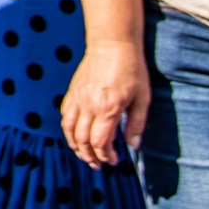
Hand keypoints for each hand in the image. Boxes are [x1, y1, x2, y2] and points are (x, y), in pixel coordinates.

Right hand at [60, 40, 151, 167]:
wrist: (112, 44)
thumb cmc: (131, 69)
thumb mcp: (142, 98)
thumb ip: (137, 124)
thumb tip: (133, 145)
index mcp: (109, 109)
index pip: (101, 142)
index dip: (106, 156)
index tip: (114, 160)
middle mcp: (90, 105)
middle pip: (83, 140)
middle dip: (90, 156)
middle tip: (98, 164)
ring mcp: (78, 98)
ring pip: (70, 130)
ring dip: (76, 146)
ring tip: (85, 155)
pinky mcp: (72, 91)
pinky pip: (65, 116)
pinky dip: (68, 130)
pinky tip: (75, 135)